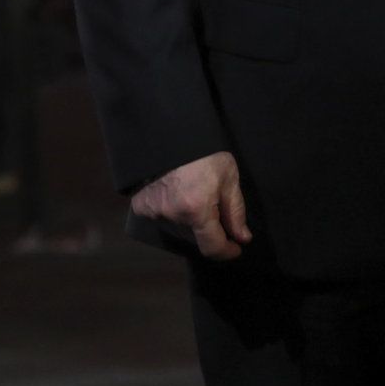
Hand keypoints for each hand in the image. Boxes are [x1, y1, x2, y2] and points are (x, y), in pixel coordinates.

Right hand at [130, 152, 252, 260]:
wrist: (173, 133)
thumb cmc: (205, 153)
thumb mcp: (229, 177)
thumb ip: (236, 210)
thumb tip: (242, 238)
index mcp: (197, 209)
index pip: (212, 247)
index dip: (227, 252)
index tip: (236, 247)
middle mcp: (173, 215)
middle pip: (196, 237)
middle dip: (210, 230)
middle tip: (216, 209)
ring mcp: (155, 212)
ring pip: (179, 229)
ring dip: (190, 222)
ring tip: (196, 196)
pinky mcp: (142, 206)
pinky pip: (161, 219)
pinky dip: (171, 213)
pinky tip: (177, 196)